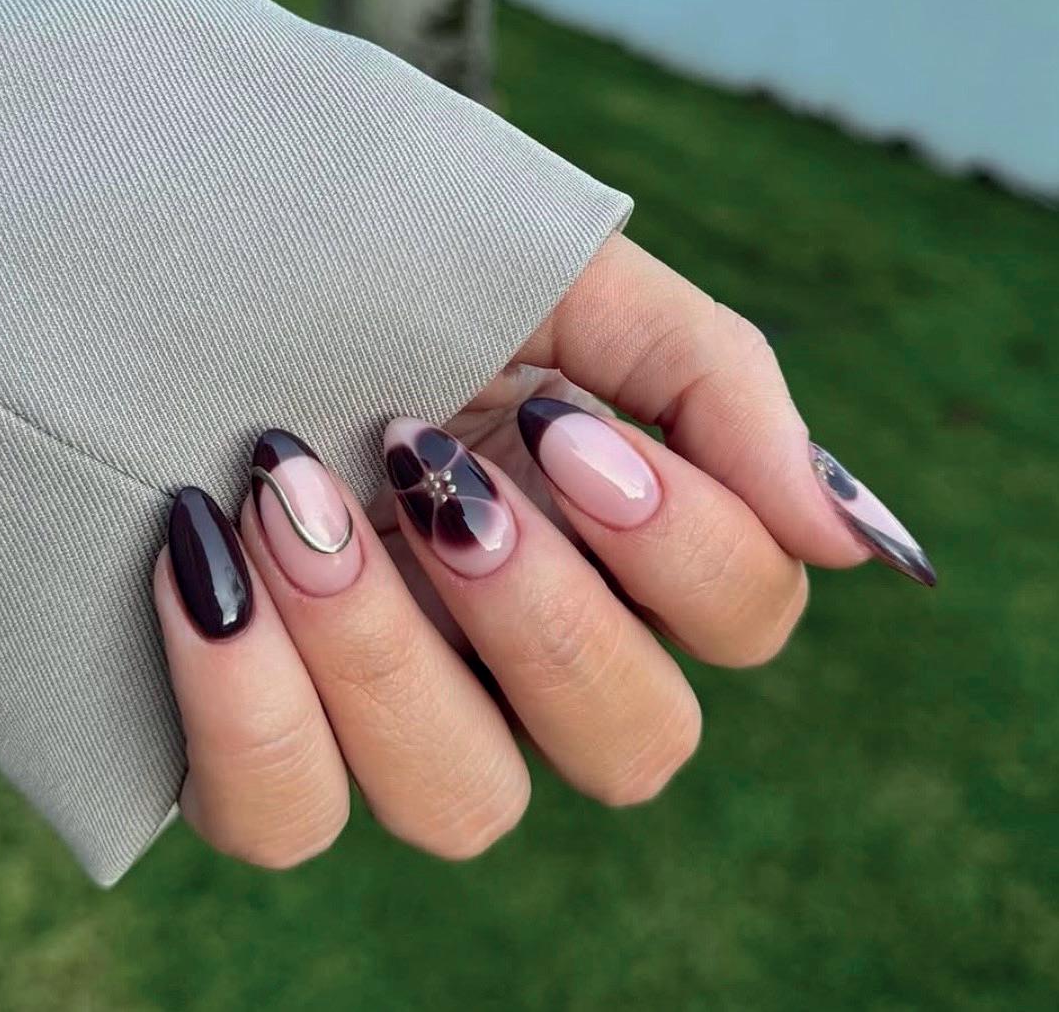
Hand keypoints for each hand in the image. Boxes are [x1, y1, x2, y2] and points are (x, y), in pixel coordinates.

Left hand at [153, 234, 932, 867]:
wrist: (208, 247)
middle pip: (631, 743)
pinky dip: (248, 701)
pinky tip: (208, 557)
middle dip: (538, 608)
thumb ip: (712, 385)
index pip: (743, 613)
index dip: (677, 543)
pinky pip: (282, 816)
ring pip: (463, 803)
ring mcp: (398, 714)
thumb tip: (857, 541)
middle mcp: (525, 655)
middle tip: (424, 456)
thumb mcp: (561, 279)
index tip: (552, 425)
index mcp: (618, 535)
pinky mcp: (265, 747)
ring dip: (387, 651)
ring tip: (295, 495)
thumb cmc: (396, 264)